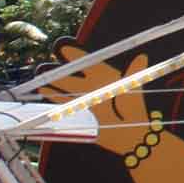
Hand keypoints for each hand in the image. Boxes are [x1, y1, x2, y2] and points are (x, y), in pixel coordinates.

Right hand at [37, 46, 152, 157]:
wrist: (132, 134)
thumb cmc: (135, 110)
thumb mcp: (134, 90)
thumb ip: (135, 73)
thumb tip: (142, 57)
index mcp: (108, 76)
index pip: (88, 62)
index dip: (77, 55)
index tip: (64, 48)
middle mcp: (96, 85)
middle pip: (74, 75)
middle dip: (60, 70)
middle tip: (45, 64)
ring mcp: (89, 97)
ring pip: (68, 87)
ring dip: (55, 83)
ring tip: (41, 76)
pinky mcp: (85, 111)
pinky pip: (67, 101)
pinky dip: (56, 96)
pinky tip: (45, 92)